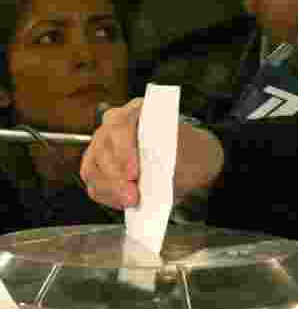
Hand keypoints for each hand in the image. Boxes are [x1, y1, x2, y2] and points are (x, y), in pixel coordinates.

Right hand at [80, 98, 224, 209]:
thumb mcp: (189, 148)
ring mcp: (102, 146)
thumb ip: (174, 154)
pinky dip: (107, 196)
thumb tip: (158, 167)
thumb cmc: (188, 150)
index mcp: (139, 110)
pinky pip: (93, 183)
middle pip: (103, 148)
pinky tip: (123, 202)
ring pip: (92, 168)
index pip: (121, 125)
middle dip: (116, 176)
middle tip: (132, 195)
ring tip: (130, 200)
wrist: (188, 161)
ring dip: (110, 189)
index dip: (124, 150)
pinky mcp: (97, 168)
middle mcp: (115, 124)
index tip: (134, 173)